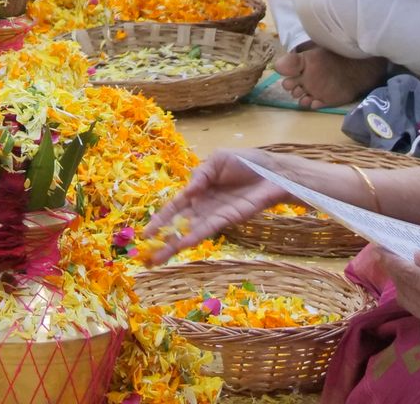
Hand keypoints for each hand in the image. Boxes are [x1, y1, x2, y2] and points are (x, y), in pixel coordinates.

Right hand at [141, 150, 292, 260]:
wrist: (273, 172)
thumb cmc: (246, 162)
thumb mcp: (217, 160)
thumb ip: (200, 175)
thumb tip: (186, 191)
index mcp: (198, 189)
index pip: (175, 207)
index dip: (161, 219)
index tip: (146, 233)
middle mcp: (204, 205)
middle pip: (179, 224)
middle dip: (163, 238)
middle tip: (147, 254)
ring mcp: (215, 214)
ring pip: (190, 231)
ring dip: (174, 245)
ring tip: (158, 258)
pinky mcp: (229, 219)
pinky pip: (208, 229)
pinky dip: (194, 236)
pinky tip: (182, 244)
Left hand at [376, 252, 419, 355]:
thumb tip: (417, 257)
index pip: (409, 276)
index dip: (391, 261)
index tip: (378, 247)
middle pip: (403, 289)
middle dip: (394, 270)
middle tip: (387, 251)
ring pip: (407, 300)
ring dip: (401, 282)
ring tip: (400, 263)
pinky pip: (417, 308)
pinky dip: (411, 293)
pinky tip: (416, 280)